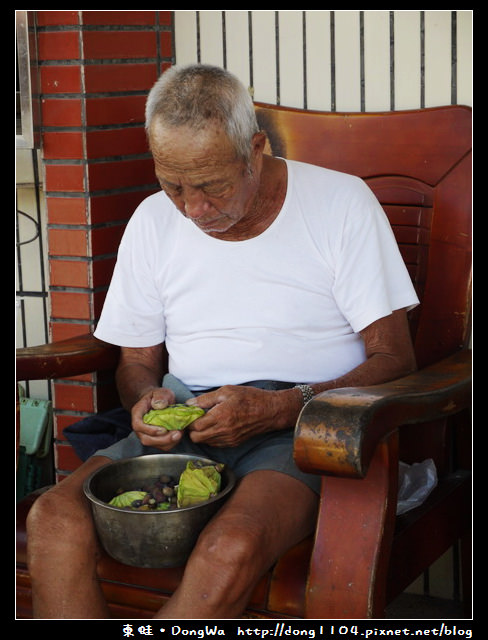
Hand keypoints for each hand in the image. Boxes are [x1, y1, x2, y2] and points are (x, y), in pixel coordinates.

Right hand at [131, 386, 183, 450]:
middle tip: (176, 434)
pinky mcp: (155, 438)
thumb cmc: (158, 397)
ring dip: (168, 442)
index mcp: (138, 413)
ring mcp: (147, 434)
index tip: (163, 429)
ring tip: (179, 433)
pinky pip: (162, 446)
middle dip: (162, 440)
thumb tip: (159, 405)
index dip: (149, 430)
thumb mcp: (160, 392)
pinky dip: (171, 442)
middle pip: (146, 439)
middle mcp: (140, 426)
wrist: (159, 401)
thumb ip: (160, 396)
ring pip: (154, 445)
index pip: (138, 425)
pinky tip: (178, 434)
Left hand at [185, 385, 301, 446]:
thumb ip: (206, 399)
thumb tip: (189, 404)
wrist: (270, 411)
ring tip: (206, 421)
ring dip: (201, 434)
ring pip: (205, 442)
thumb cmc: (250, 398)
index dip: (189, 420)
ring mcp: (228, 439)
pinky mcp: (233, 443)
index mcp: (220, 416)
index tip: (189, 413)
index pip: (195, 426)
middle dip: (192, 429)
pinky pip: (215, 444)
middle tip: (195, 418)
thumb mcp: (227, 391)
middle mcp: (223, 431)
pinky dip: (211, 437)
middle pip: (196, 438)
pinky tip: (215, 426)